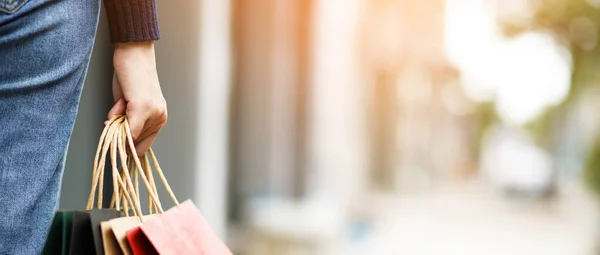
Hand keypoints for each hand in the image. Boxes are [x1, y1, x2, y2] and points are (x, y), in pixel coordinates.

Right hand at [107, 41, 166, 155]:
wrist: (135, 53)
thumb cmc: (131, 76)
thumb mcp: (130, 104)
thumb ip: (127, 122)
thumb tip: (118, 140)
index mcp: (159, 119)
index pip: (143, 146)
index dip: (128, 151)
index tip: (118, 156)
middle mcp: (160, 118)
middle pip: (134, 143)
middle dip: (120, 133)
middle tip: (118, 109)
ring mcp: (153, 113)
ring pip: (127, 135)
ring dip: (117, 122)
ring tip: (122, 101)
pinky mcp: (142, 107)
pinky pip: (127, 128)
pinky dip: (117, 122)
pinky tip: (119, 104)